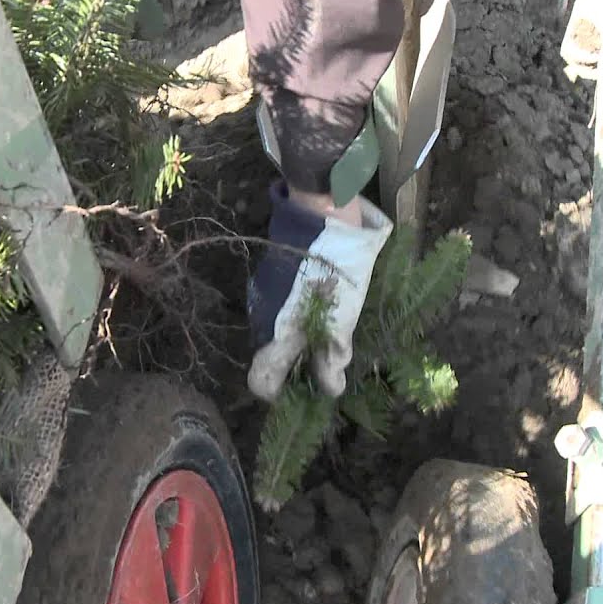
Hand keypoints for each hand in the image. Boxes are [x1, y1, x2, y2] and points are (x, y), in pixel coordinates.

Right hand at [247, 183, 392, 400]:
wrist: (321, 209)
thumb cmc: (333, 270)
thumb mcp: (342, 319)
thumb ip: (332, 358)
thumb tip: (330, 389)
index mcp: (273, 334)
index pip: (261, 382)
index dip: (280, 394)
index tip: (305, 391)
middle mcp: (261, 317)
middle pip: (271, 356)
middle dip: (296, 365)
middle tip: (328, 359)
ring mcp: (264, 293)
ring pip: (277, 330)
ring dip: (299, 337)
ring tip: (331, 327)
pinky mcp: (272, 274)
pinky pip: (282, 307)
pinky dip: (298, 313)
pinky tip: (324, 300)